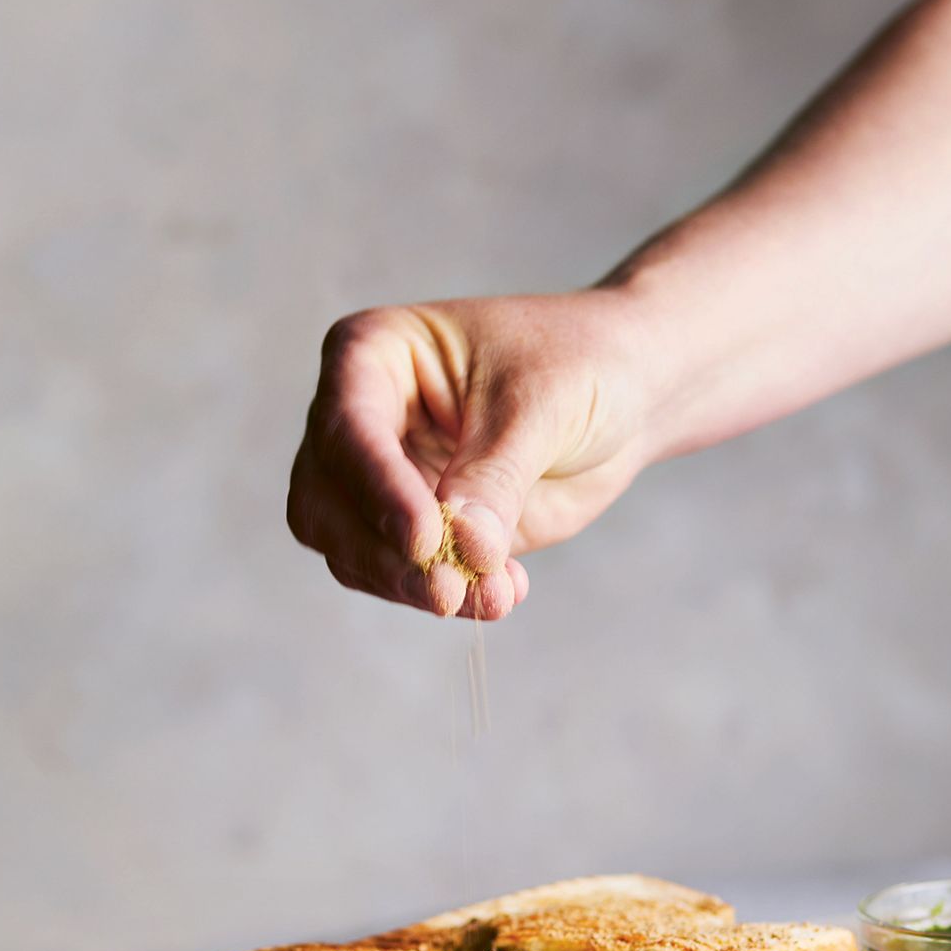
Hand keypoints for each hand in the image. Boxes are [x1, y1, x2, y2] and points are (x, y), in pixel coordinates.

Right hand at [287, 290, 648, 618]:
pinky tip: (500, 592)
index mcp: (370, 355)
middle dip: (384, 556)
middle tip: (447, 593)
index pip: (347, 430)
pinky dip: (446, 594)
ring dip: (415, 586)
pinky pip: (402, 577)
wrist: (623, 391)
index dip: (379, 490)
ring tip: (494, 595)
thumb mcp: (541, 406)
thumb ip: (494, 478)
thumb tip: (462, 550)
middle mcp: (357, 420)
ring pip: (353, 552)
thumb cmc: (576, 364)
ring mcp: (379, 480)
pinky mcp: (414, 530)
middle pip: (326, 503)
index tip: (426, 540)